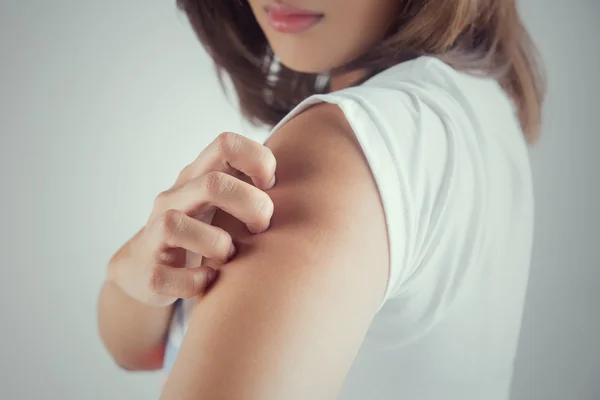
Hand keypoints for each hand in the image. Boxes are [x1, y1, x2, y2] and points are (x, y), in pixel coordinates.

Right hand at [107, 132, 275, 306]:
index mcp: (198, 176)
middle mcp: (174, 198)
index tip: (270, 186)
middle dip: (250, 206)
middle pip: (213, 184)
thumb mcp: (224, 202)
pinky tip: (210, 280)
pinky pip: (165, 276)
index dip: (258, 160)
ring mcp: (155, 234)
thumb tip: (310, 186)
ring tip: (230, 256)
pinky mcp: (149, 272)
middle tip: (262, 226)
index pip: (226, 144)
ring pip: (177, 225)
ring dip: (217, 245)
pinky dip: (194, 282)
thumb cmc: (203, 231)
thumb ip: (255, 186)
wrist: (148, 267)